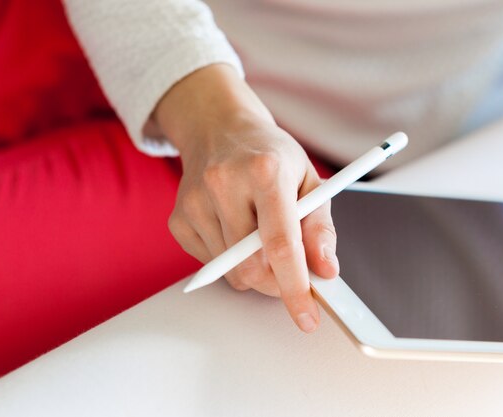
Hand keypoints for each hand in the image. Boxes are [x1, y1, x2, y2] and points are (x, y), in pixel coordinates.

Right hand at [153, 64, 338, 332]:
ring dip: (253, 268)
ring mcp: (195, 202)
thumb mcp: (309, 181)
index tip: (307, 317)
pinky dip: (229, 260)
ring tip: (257, 231)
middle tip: (288, 272)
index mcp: (264, 170)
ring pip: (230, 272)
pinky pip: (209, 265)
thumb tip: (325, 269)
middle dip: (275, 283)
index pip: (280, 243)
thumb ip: (320, 227)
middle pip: (251, 266)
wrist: (220, 130)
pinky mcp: (178, 219)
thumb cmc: (270, 157)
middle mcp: (223, 183)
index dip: (295, 286)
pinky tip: (233, 227)